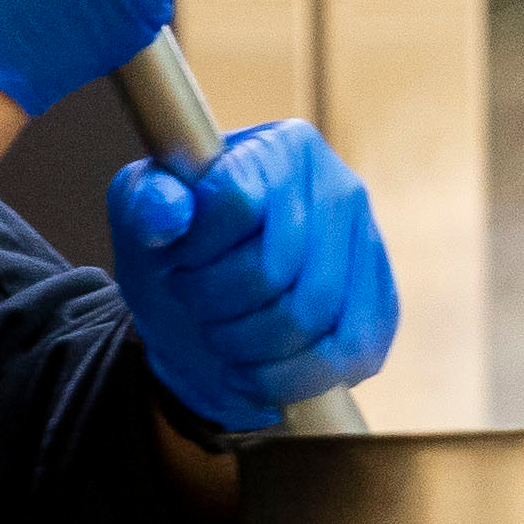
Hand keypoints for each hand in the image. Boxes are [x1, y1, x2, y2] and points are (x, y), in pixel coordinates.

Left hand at [104, 120, 401, 432]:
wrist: (209, 311)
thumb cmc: (177, 250)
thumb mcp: (140, 216)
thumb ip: (145, 201)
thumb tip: (169, 211)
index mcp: (285, 146)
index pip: (236, 203)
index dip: (195, 251)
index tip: (178, 259)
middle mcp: (340, 189)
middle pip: (271, 270)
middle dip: (215, 305)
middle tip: (197, 303)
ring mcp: (369, 250)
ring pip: (307, 318)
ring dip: (245, 344)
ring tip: (223, 334)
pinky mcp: (382, 310)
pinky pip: (344, 357)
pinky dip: (286, 377)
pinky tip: (255, 369)